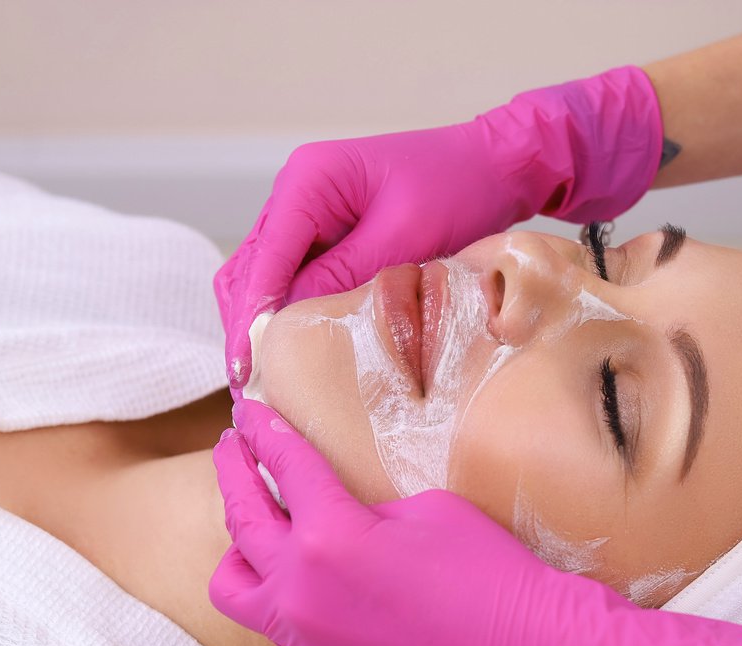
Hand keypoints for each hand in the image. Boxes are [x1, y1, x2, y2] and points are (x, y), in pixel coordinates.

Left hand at [211, 400, 741, 645]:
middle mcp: (301, 588)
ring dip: (238, 542)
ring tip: (255, 515)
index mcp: (329, 536)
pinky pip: (268, 618)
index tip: (251, 411)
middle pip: (243, 517)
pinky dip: (267, 585)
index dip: (266, 432)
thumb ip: (369, 507)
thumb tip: (348, 513)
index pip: (285, 467)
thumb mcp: (428, 511)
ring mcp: (306, 634)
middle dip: (234, 472)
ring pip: (234, 583)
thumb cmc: (491, 573)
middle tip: (234, 444)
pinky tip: (292, 567)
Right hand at [215, 65, 662, 392]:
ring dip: (264, 321)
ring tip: (266, 376)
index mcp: (309, 180)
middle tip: (251, 384)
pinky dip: (290, 310)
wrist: (496, 165)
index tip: (245, 367)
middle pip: (251, 268)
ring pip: (266, 275)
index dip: (251, 317)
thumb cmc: (458, 189)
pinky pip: (295, 275)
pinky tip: (298, 348)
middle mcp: (298, 190)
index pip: (264, 259)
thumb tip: (292, 322)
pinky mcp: (328, 231)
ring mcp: (310, 211)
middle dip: (247, 325)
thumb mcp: (404, 239)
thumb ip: (344, 277)